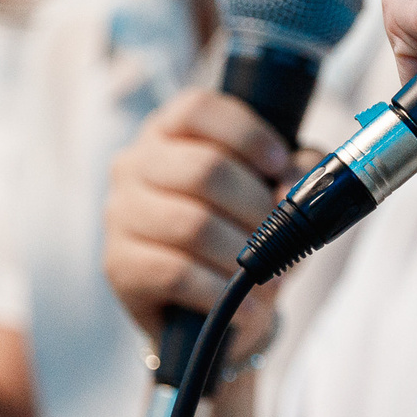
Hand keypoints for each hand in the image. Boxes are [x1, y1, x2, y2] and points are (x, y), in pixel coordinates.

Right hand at [103, 88, 292, 353]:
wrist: (212, 306)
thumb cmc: (245, 230)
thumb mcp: (277, 190)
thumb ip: (298, 170)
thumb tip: (296, 183)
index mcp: (170, 130)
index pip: (198, 109)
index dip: (248, 136)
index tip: (282, 168)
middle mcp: (135, 164)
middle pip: (203, 170)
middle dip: (257, 207)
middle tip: (282, 235)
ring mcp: (120, 214)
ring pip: (192, 225)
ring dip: (244, 255)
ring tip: (271, 277)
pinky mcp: (118, 265)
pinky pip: (175, 273)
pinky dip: (222, 292)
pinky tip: (249, 307)